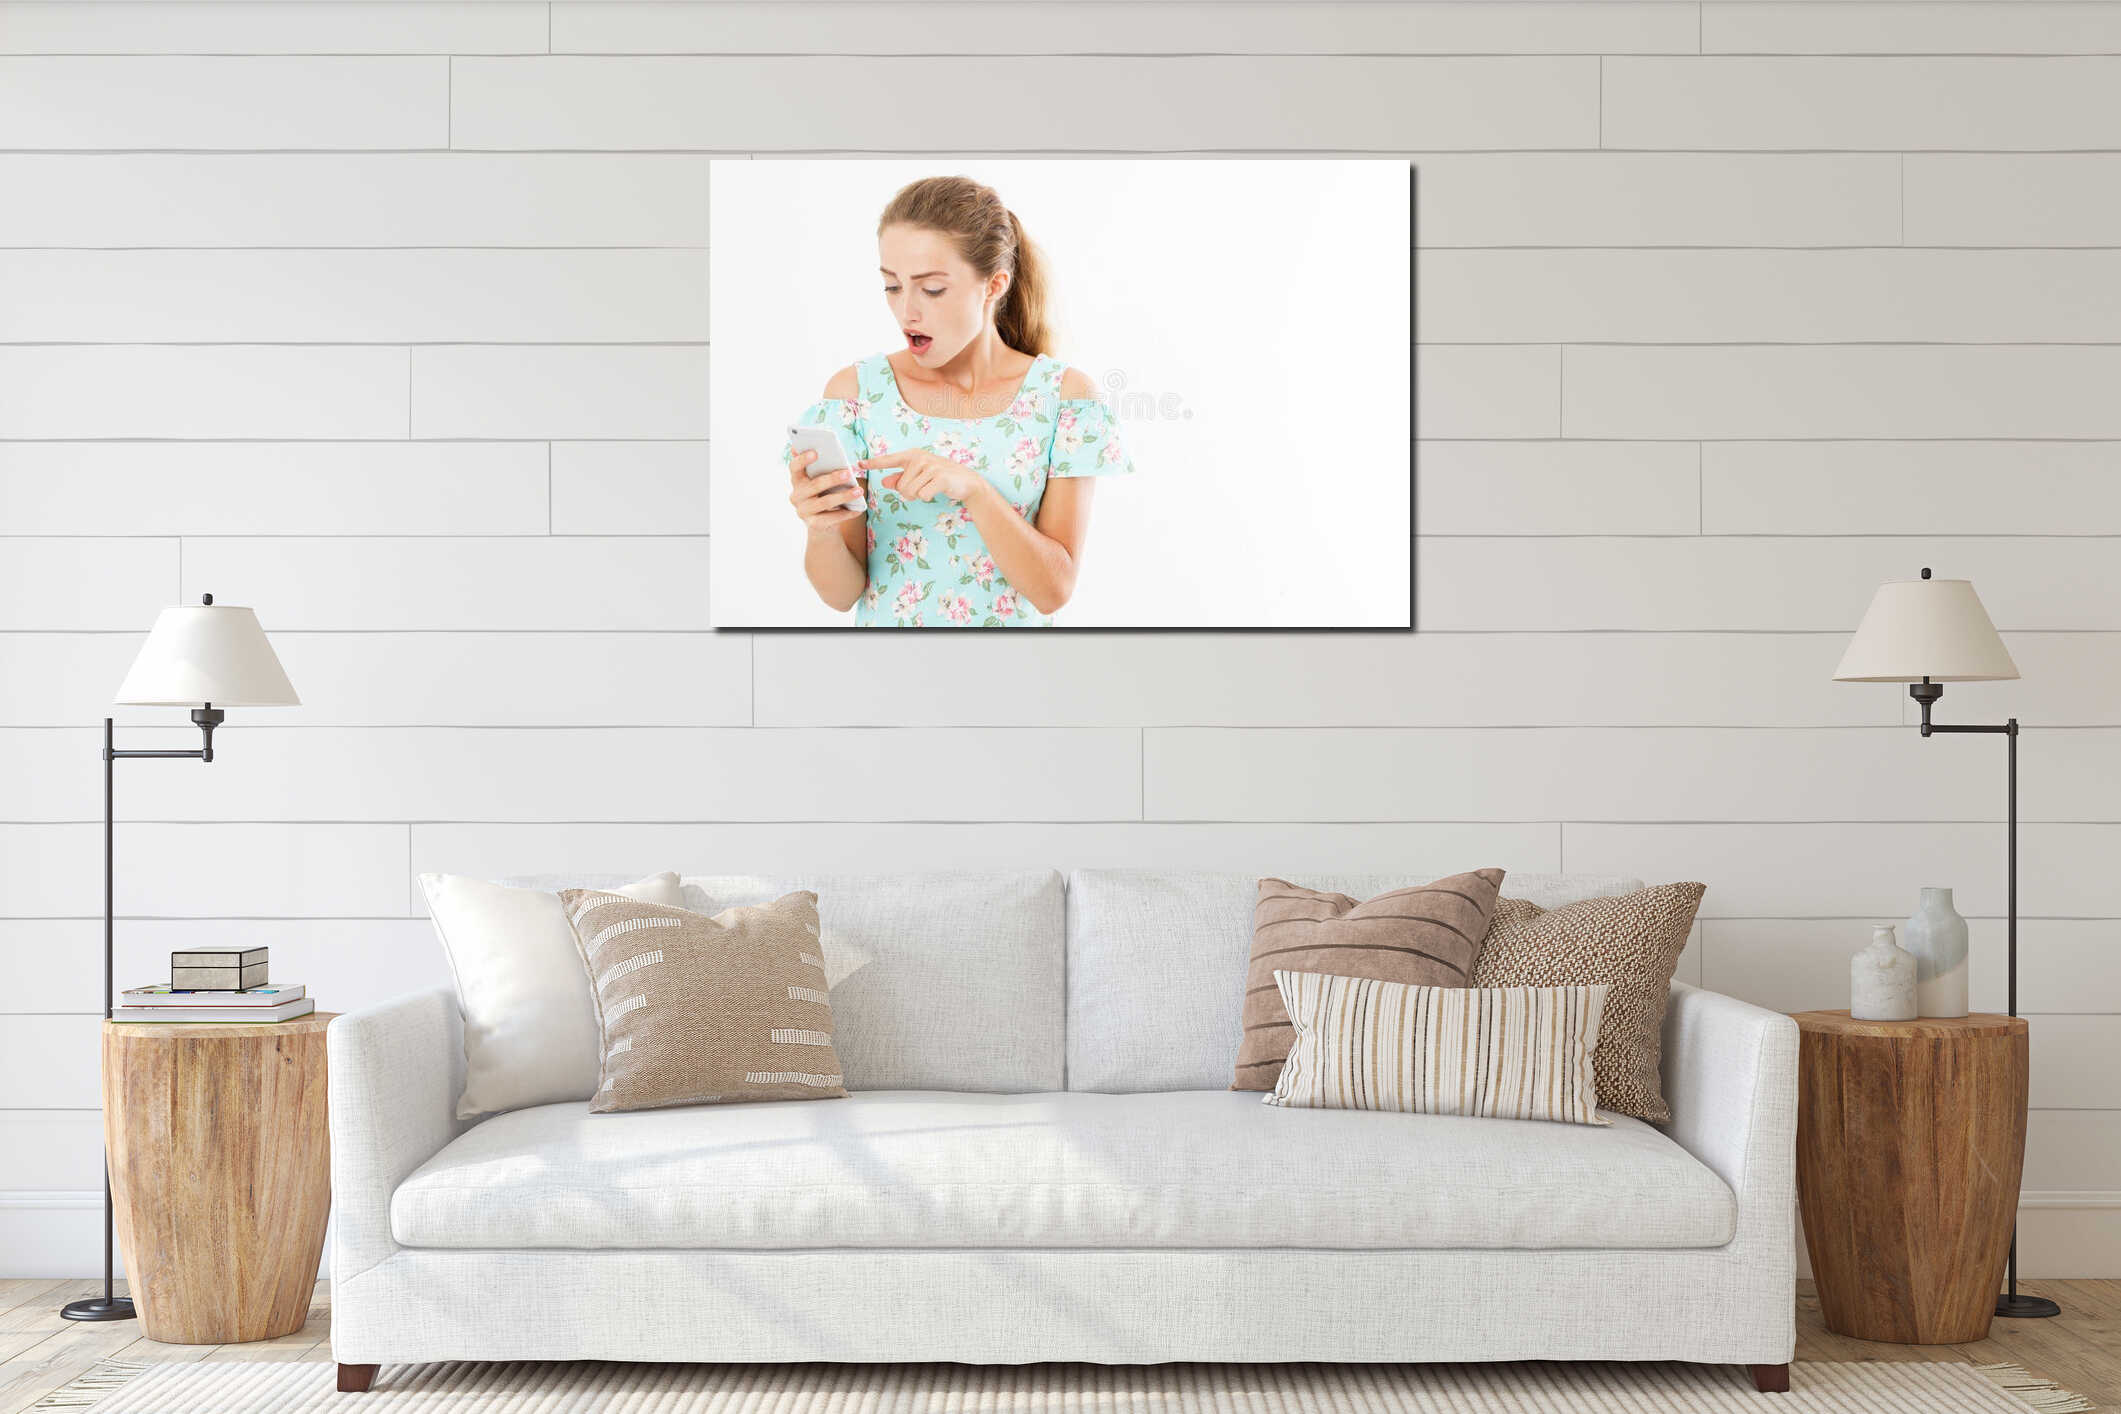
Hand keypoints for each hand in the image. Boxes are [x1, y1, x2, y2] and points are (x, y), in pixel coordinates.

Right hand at [786, 448, 864, 534]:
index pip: (794, 467)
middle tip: (848, 473)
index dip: (802, 459)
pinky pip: (832, 518)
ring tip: (859, 491)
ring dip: (844, 496)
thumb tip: (843, 463)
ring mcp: (803, 511)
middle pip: (814, 485)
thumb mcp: (821, 482)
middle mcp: (796, 496)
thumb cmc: (824, 495)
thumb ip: (824, 470)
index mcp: (797, 480)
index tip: (815, 452)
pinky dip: (846, 513)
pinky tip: (858, 508)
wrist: (822, 525)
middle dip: (832, 479)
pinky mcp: (813, 524)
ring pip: (825, 502)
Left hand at [861, 450, 986, 504]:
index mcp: (912, 455)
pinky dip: (928, 497)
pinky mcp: (939, 477)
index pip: (889, 459)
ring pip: (910, 491)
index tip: (859, 464)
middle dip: (909, 493)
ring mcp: (930, 466)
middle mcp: (920, 458)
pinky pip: (922, 495)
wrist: (967, 481)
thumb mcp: (920, 476)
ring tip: (930, 488)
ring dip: (918, 496)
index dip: (874, 463)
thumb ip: (902, 478)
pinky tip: (937, 491)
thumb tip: (885, 483)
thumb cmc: (940, 478)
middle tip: (923, 488)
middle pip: (900, 486)